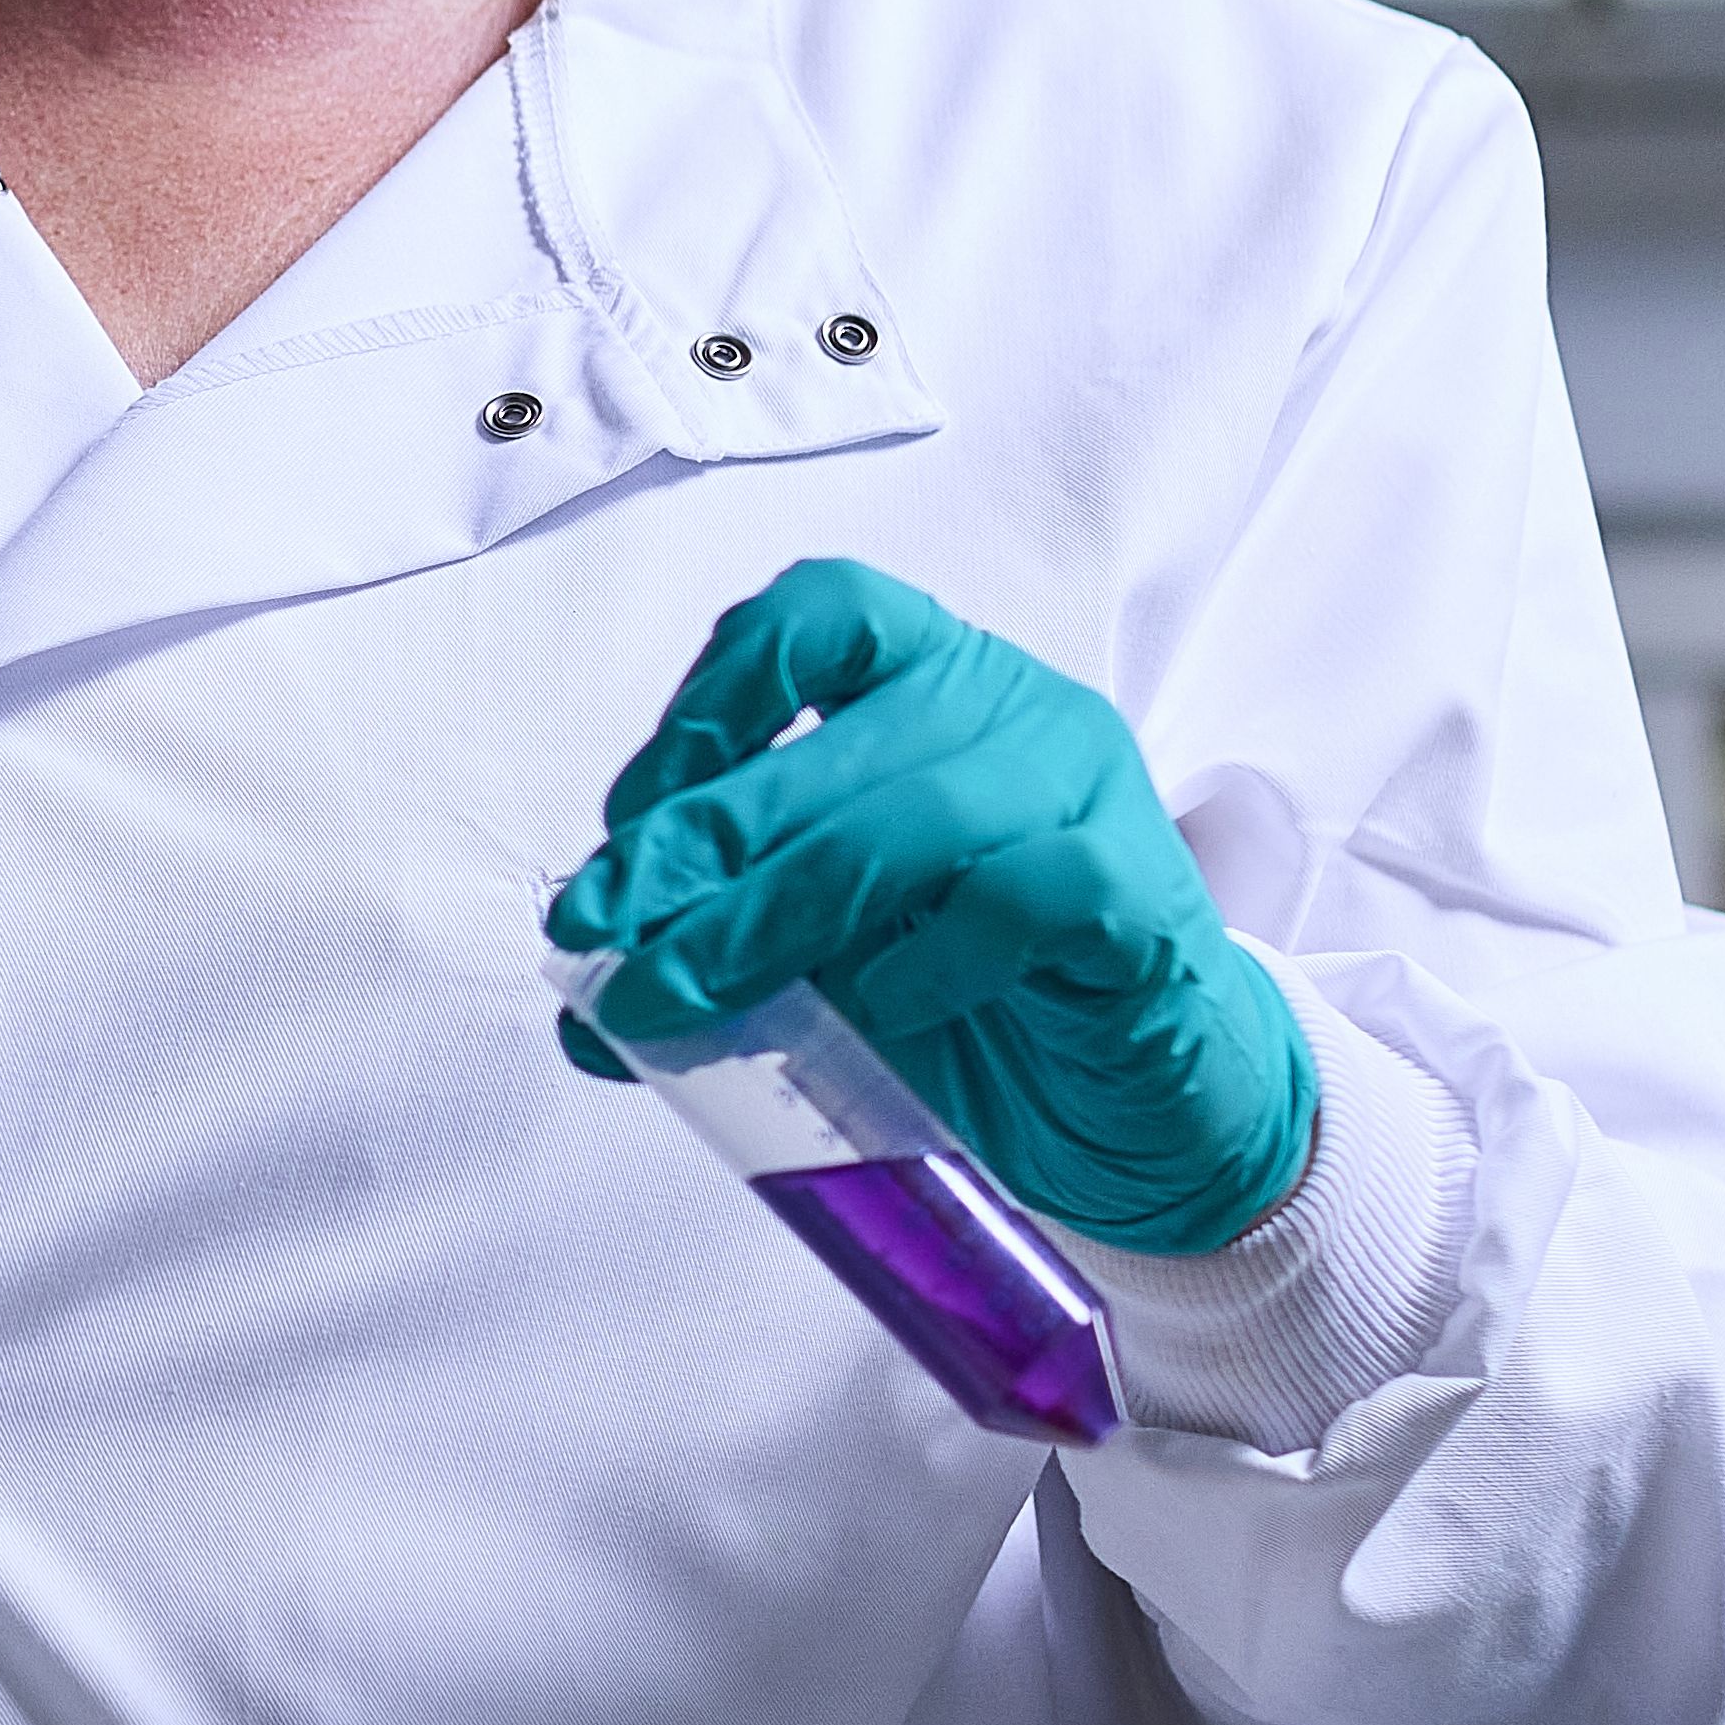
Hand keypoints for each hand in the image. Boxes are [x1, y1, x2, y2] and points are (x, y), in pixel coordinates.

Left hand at [547, 558, 1316, 1257]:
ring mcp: (1088, 792)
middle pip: (832, 741)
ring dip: (769, 917)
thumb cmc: (983, 1003)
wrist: (1140, 1108)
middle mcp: (1016, 709)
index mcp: (935, 683)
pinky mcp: (1140, 895)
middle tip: (603, 935)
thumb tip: (583, 989)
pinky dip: (932, 959)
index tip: (629, 827)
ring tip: (686, 995)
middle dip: (695, 845)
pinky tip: (885, 1011)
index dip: (707, 707)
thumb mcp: (824, 961)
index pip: (818, 617)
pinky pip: (1025, 897)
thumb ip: (717, 946)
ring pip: (911, 820)